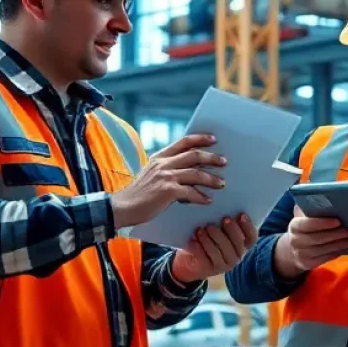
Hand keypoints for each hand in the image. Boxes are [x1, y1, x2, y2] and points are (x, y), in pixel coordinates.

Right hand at [110, 133, 225, 227]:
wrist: (123, 207)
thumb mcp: (151, 174)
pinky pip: (191, 192)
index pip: (183, 142)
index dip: (200, 139)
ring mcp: (165, 176)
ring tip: (221, 183)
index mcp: (159, 157)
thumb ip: (166, 169)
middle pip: (194, 155)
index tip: (213, 139)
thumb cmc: (138, 194)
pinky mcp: (168, 191)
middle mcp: (163, 163)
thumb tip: (189, 171)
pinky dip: (201, 197)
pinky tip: (208, 200)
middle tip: (224, 162)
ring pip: (196, 174)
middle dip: (211, 158)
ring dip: (211, 179)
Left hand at [171, 214, 258, 281]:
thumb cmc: (207, 238)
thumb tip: (224, 205)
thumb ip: (224, 221)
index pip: (252, 237)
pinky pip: (208, 257)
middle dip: (232, 230)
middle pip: (238, 243)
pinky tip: (194, 239)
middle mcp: (237, 255)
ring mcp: (225, 264)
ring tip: (203, 228)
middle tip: (224, 219)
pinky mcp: (212, 269)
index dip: (248, 227)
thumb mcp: (217, 229)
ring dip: (213, 237)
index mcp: (242, 244)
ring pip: (222, 250)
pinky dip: (200, 246)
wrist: (191, 261)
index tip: (241, 215)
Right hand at [272, 205, 347, 279]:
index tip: (338, 221)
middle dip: (336, 234)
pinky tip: (346, 247)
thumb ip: (312, 209)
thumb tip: (328, 195)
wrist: (294, 248)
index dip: (323, 223)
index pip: (308, 224)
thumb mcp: (303, 217)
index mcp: (294, 226)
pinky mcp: (308, 264)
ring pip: (324, 249)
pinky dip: (337, 252)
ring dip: (340, 244)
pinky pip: (326, 258)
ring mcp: (301, 254)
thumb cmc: (304, 227)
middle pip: (318, 238)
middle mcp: (296, 241)